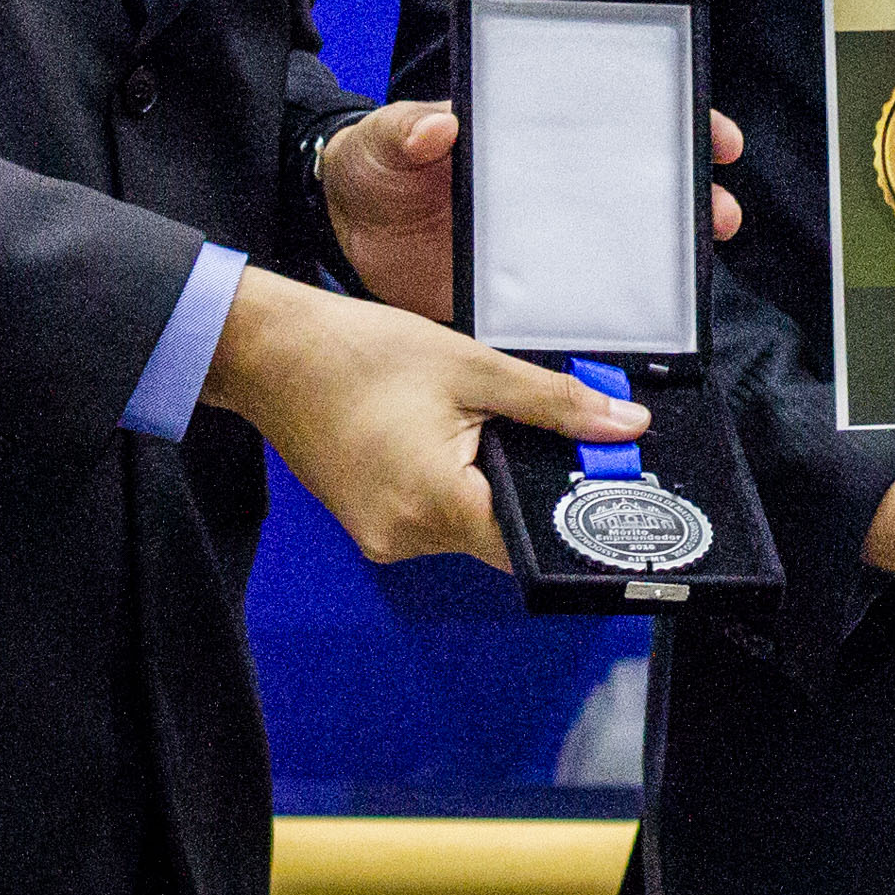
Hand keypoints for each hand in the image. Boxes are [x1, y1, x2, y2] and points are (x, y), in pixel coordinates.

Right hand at [198, 265, 650, 568]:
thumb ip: (555, 405)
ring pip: (469, 528)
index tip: (600, 488)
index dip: (569, 517)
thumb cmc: (359, 352)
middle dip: (528, 491)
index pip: (527, 542)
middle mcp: (405, 537)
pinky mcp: (369, 524)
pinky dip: (455, 486)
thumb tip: (624, 427)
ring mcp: (382, 537)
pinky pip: (434, 518)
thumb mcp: (472, 366)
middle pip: (500, 537)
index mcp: (433, 503)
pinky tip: (449, 439)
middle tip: (546, 439)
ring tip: (485, 428)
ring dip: (489, 486)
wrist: (270, 353)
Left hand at [322, 100, 747, 325]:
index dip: (672, 123)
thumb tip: (440, 124)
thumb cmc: (373, 167)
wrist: (342, 233)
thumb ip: (408, 128)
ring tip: (696, 267)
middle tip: (720, 208)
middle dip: (691, 197)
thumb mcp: (384, 138)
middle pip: (638, 192)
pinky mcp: (519, 300)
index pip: (617, 124)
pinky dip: (605, 327)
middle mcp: (548, 192)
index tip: (709, 131)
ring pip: (620, 254)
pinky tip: (632, 335)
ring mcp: (541, 249)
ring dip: (665, 263)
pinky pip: (572, 315)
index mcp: (530, 141)